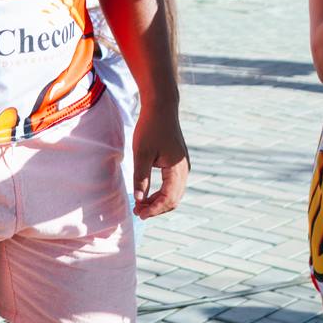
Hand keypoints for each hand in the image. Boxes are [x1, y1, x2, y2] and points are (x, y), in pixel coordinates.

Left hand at [131, 102, 188, 218]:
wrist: (161, 107)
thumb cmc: (150, 128)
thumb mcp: (141, 153)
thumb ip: (141, 178)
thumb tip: (139, 200)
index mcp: (177, 168)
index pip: (169, 198)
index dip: (154, 209)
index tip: (139, 214)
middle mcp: (184, 170)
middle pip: (174, 200)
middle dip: (156, 208)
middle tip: (137, 211)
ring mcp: (183, 167)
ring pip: (174, 194)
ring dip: (158, 202)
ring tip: (140, 205)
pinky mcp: (179, 164)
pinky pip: (173, 186)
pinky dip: (161, 194)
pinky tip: (147, 195)